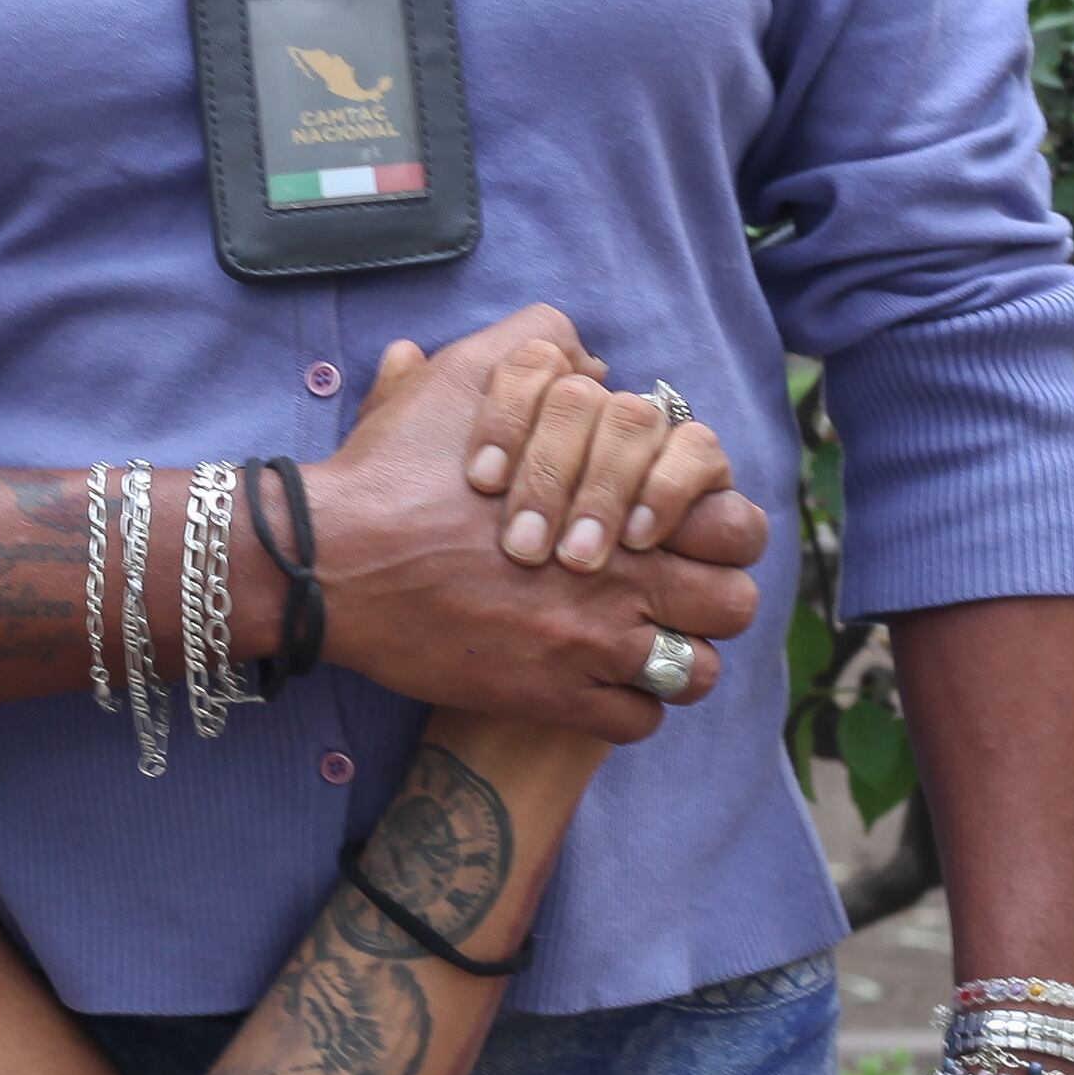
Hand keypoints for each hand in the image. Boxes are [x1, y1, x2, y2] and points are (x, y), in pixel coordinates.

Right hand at [304, 314, 766, 736]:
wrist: (335, 560)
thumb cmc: (396, 470)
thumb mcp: (464, 376)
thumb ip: (537, 351)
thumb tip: (585, 360)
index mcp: (618, 499)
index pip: (737, 525)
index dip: (722, 532)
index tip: (684, 536)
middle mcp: (622, 575)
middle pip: (733, 602)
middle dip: (711, 599)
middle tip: (672, 594)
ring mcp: (590, 643)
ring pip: (697, 673)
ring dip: (677, 660)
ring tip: (639, 646)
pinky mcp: (552, 698)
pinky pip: (639, 723)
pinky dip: (627, 709)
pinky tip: (592, 685)